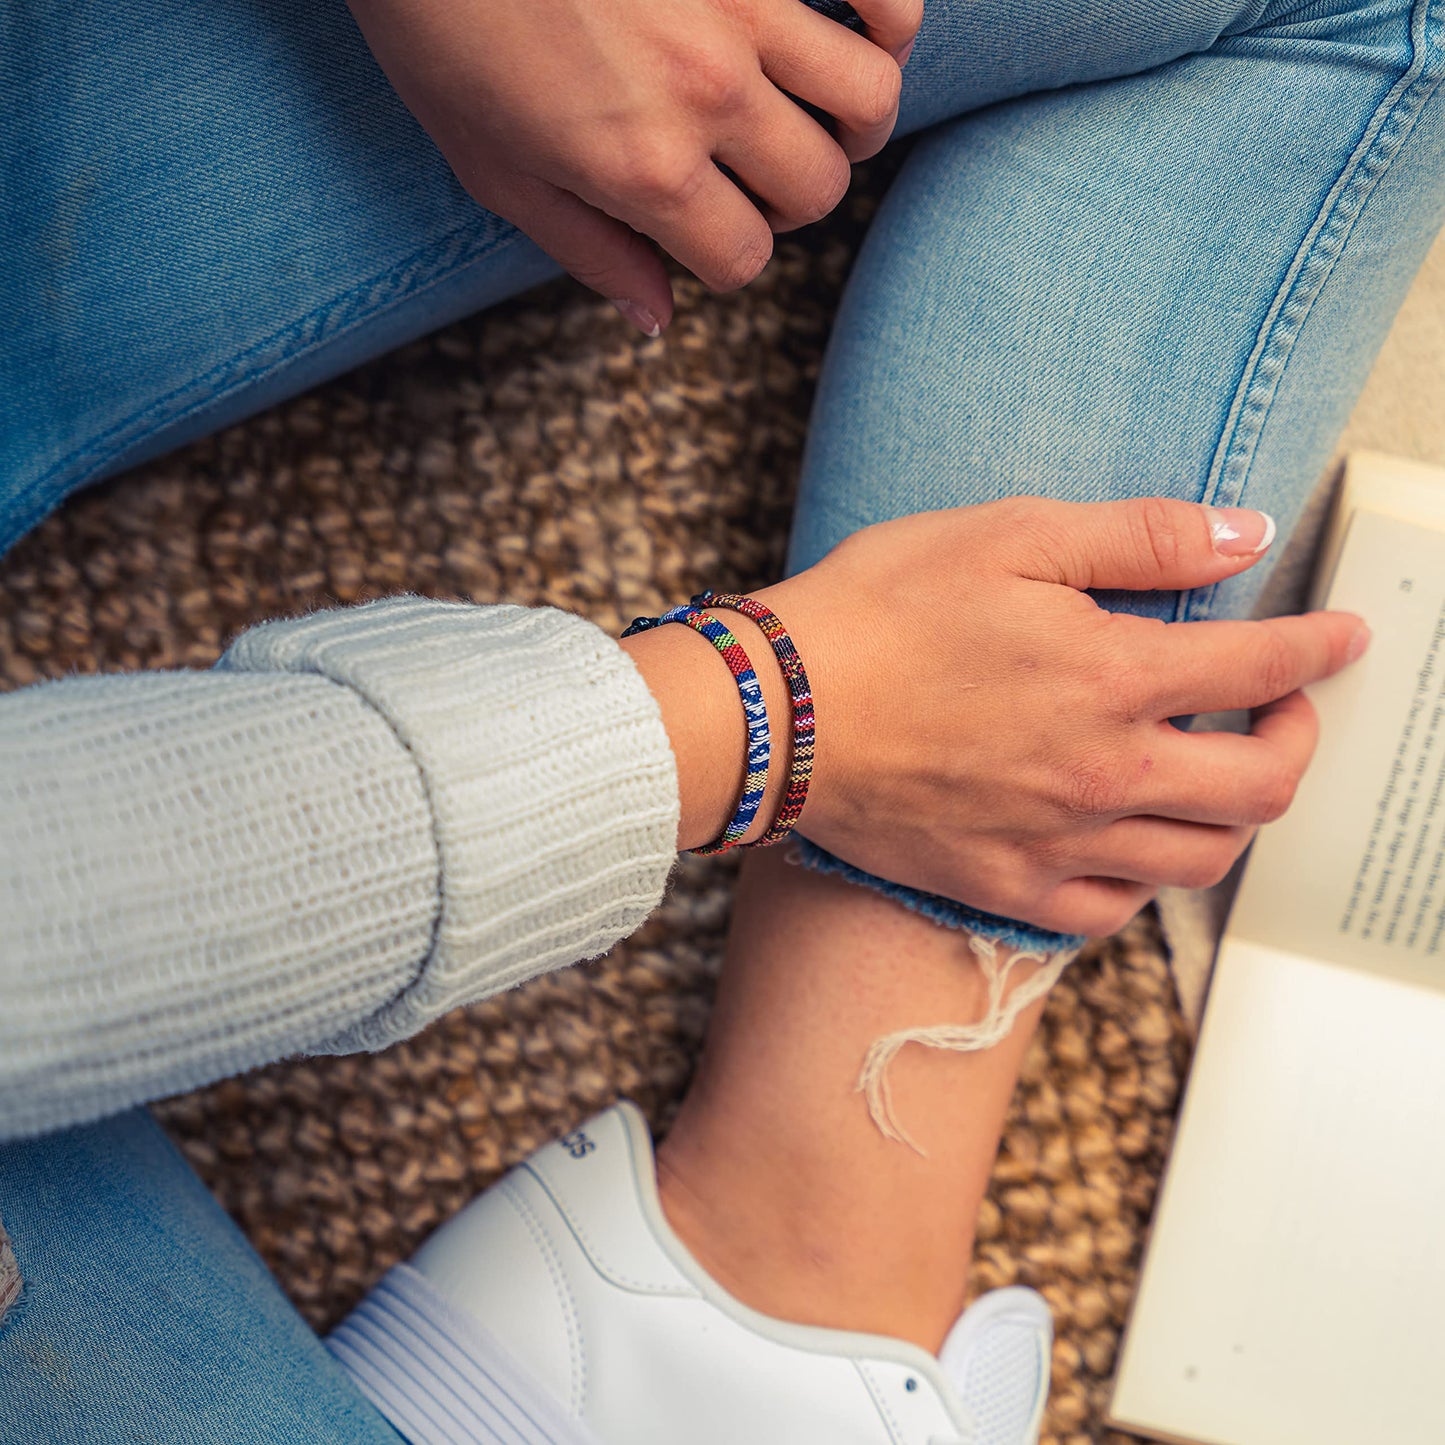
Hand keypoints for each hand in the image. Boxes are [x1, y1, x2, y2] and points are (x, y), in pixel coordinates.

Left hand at [346, 0, 916, 332]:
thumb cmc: (441, 27)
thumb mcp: (495, 168)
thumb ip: (588, 251)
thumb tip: (657, 317)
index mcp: (646, 168)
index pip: (744, 257)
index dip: (726, 255)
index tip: (704, 228)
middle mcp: (711, 92)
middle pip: (817, 187)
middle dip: (790, 197)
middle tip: (752, 173)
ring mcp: (746, 3)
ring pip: (870, 96)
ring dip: (852, 120)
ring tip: (817, 109)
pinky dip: (889, 17)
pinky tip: (856, 26)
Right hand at [726, 497, 1364, 935]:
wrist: (776, 712)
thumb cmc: (879, 613)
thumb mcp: (1009, 536)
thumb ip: (1139, 536)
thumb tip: (1246, 532)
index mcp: (1113, 677)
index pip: (1262, 667)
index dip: (1319, 648)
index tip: (1342, 639)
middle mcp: (1103, 773)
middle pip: (1260, 786)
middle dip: (1301, 740)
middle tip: (1287, 710)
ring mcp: (1056, 842)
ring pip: (1200, 859)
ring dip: (1235, 816)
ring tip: (1219, 776)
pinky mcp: (1005, 885)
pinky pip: (1113, 913)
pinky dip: (1146, 881)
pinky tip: (1131, 844)